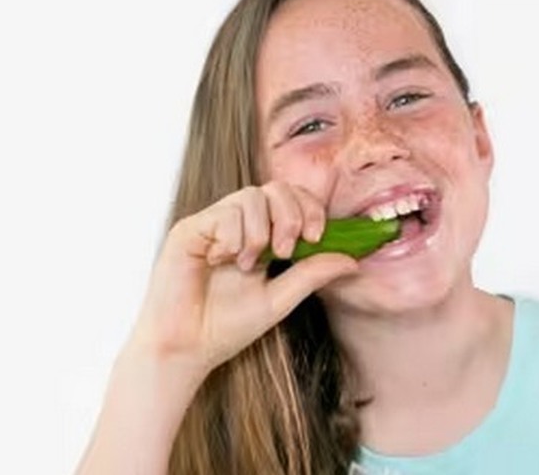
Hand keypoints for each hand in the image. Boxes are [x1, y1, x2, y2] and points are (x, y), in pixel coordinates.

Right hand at [126, 182, 356, 381]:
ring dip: (258, 232)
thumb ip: (312, 275)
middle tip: (285, 250)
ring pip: (250, 196)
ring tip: (247, 265)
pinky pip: (222, 213)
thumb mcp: (280, 299)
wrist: (186, 349)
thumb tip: (352, 260)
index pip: (293, 200)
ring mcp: (213, 224)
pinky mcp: (189, 230)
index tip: (316, 237)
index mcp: (262, 237)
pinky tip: (221, 261)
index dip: (310, 209)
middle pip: (276, 188)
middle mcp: (238, 225)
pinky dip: (232, 237)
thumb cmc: (226, 327)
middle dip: (290, 215)